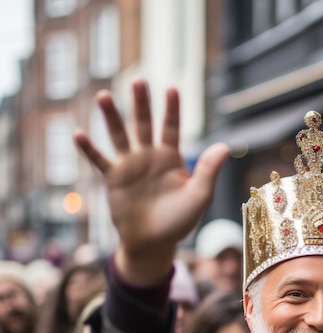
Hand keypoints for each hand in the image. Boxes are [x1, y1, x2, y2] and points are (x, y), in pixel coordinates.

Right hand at [73, 80, 229, 285]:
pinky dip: (88, 149)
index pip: (172, 127)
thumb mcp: (199, 196)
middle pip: (144, 124)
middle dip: (141, 103)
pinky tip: (78, 133)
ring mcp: (130, 166)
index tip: (172, 88)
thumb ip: (208, 171)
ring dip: (111, 117)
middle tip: (138, 81)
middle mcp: (149, 157)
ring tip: (103, 96)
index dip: (172, 109)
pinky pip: (99, 160)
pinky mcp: (113, 179)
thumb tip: (225, 146)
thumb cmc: (179, 221)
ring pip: (119, 135)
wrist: (154, 243)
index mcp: (171, 158)